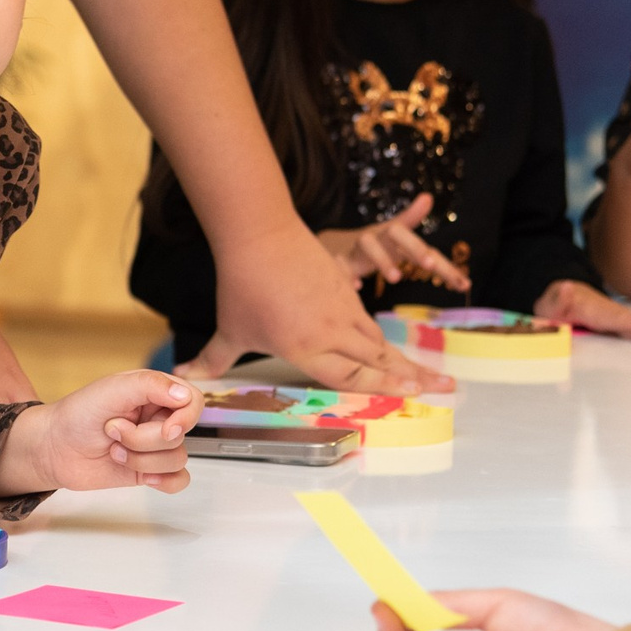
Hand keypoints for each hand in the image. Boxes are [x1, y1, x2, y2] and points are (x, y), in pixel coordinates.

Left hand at [0, 370, 199, 495]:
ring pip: (177, 459)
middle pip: (180, 435)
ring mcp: (154, 446)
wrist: (54, 448)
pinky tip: (145, 479)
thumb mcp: (112, 390)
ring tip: (113, 450)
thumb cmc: (78, 414)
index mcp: (154, 392)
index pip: (192, 401)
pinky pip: (178, 480)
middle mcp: (158, 418)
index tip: (167, 428)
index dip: (186, 417)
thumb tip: (185, 397)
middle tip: (112, 431)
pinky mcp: (149, 470)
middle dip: (143, 439)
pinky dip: (164, 482)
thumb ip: (150, 385)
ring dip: (140, 459)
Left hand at [187, 226, 448, 392]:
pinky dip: (382, 337)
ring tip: (432, 374)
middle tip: (447, 388)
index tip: (415, 396)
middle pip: (379, 360)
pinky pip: (368, 319)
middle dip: (414, 377)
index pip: (353, 377)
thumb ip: (212, 360)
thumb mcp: (229, 329)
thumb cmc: (242, 286)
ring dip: (404, 359)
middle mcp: (331, 331)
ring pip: (377, 340)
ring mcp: (342, 307)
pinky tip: (392, 348)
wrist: (260, 234)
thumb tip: (184, 379)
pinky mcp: (344, 287)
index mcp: (307, 347)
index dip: (386, 388)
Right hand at [317, 194, 472, 292]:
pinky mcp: (338, 260)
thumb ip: (416, 229)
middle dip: (414, 247)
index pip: (420, 241)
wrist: (332, 245)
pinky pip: (341, 265)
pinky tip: (355, 287)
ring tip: (396, 278)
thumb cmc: (375, 244)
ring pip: (367, 246)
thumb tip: (427, 196)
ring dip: (382, 260)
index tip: (458, 279)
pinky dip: (347, 274)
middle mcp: (378, 236)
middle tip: (430, 264)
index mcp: (394, 235)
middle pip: (395, 233)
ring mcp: (356, 247)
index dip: (442, 253)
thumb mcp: (394, 235)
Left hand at [536, 280, 630, 345]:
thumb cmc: (556, 304)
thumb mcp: (550, 304)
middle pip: (630, 322)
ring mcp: (614, 317)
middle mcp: (607, 312)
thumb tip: (565, 287)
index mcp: (592, 310)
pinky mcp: (617, 323)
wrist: (562, 295)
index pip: (615, 318)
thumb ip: (558, 300)